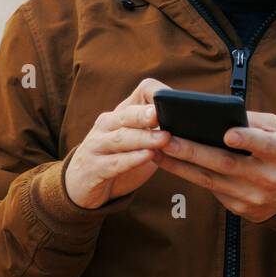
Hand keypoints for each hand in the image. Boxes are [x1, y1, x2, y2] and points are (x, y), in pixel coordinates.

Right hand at [64, 78, 173, 208]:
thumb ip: (159, 131)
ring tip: (163, 138)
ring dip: (143, 138)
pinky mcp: (93, 169)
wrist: (81, 184)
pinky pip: (113, 163)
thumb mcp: (140, 141)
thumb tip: (194, 125)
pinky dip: (130, 160)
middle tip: (162, 113)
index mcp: (123, 113)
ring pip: (121, 138)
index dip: (158, 93)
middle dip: (145, 114)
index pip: (142, 91)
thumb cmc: (119, 158)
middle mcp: (107, 125)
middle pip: (127, 114)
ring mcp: (97, 146)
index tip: (176, 100)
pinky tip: (147, 157)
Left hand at [152, 111, 275, 223]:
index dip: (247, 140)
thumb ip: (253, 121)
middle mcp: (268, 177)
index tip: (226, 133)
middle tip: (166, 140)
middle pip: (226, 164)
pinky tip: (170, 164)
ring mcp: (252, 196)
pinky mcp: (238, 208)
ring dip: (180, 166)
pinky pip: (210, 190)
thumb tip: (217, 114)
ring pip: (210, 180)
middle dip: (193, 152)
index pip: (265, 146)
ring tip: (156, 151)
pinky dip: (188, 175)